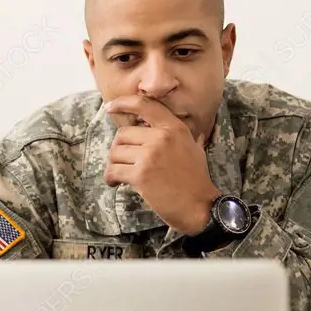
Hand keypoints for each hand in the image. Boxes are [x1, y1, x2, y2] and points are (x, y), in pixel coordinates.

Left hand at [103, 95, 220, 234]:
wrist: (200, 207)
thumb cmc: (196, 180)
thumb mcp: (194, 149)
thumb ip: (184, 136)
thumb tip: (192, 128)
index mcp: (174, 128)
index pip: (145, 105)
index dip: (123, 103)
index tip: (110, 107)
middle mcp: (162, 137)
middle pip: (123, 134)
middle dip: (119, 149)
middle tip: (123, 162)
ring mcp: (150, 155)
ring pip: (115, 152)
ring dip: (114, 164)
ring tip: (120, 174)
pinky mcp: (141, 175)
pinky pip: (113, 170)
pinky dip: (110, 177)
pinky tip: (115, 183)